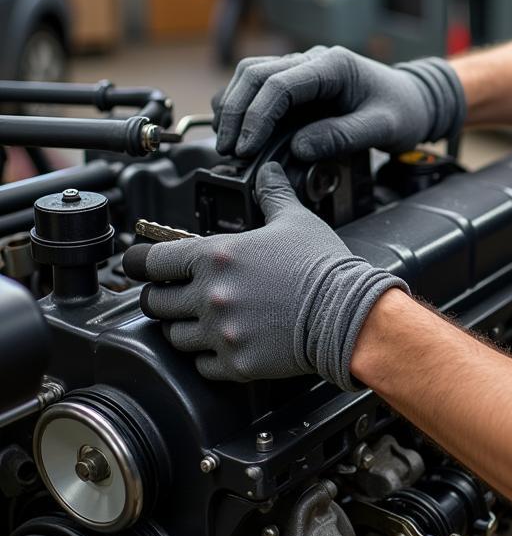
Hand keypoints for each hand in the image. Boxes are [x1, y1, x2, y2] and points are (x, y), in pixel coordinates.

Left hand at [121, 162, 407, 388]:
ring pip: (173, 336)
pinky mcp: (235, 364)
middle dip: (162, 296)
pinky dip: (207, 356)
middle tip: (177, 293)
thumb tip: (268, 170)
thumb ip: (273, 193)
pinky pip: (201, 365)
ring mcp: (220, 333)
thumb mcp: (296, 220)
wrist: (349, 314)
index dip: (140, 263)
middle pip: (154, 302)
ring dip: (183, 327)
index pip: (150, 262)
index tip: (139, 266)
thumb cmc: (323, 266)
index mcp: (217, 256)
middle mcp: (210, 295)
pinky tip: (225, 342)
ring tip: (204, 318)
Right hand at [212, 46, 465, 160]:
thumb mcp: (382, 127)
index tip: (247, 148)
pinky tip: (239, 131)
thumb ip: (342, 136)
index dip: (258, 116)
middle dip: (236, 112)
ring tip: (227, 144)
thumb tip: (299, 148)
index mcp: (333, 65)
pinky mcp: (298, 82)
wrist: (415, 100)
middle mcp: (313, 59)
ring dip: (234, 106)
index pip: (280, 83)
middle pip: (255, 73)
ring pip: (251, 75)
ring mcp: (304, 67)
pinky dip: (244, 106)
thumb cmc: (403, 111)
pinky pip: (260, 86)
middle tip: (228, 150)